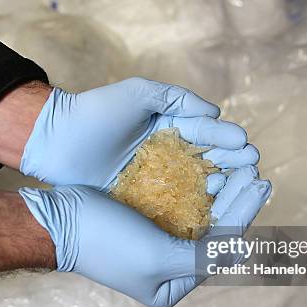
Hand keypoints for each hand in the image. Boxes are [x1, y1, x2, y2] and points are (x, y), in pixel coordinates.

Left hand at [19, 77, 259, 190]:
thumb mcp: (136, 94)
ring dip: (219, 189)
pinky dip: (193, 209)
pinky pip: (172, 205)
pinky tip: (212, 212)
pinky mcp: (141, 200)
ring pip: (194, 185)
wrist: (53, 143)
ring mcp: (154, 179)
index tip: (247, 148)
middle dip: (231, 166)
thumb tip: (215, 112)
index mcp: (166, 126)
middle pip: (206, 160)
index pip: (204, 133)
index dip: (226, 140)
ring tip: (239, 191)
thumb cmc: (93, 113)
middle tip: (253, 173)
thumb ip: (176, 97)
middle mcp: (164, 153)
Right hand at [19, 166, 270, 306]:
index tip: (262, 184)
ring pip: (201, 215)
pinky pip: (183, 203)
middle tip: (257, 173)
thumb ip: (205, 256)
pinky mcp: (148, 218)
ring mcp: (159, 241)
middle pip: (215, 232)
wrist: (58, 219)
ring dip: (222, 193)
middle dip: (237, 203)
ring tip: (243, 168)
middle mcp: (170, 266)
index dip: (244, 216)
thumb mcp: (159, 257)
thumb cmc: (107, 243)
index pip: (221, 250)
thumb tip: (244, 249)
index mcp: (172, 285)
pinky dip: (200, 188)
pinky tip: (214, 170)